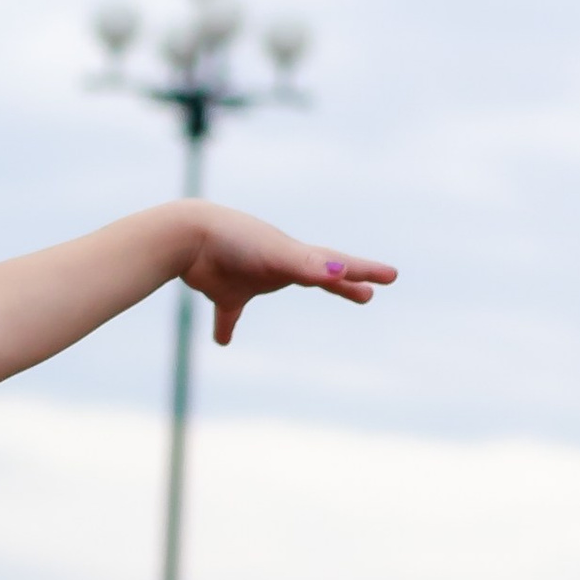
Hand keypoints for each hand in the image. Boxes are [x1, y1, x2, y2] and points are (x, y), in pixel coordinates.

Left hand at [174, 199, 397, 346]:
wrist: (188, 236)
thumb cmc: (235, 241)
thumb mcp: (278, 255)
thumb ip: (308, 265)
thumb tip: (341, 274)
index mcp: (295, 257)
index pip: (337, 266)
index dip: (364, 272)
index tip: (391, 276)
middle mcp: (276, 265)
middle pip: (317, 276)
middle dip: (344, 284)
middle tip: (368, 294)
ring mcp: (250, 277)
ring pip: (280, 287)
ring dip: (304, 289)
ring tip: (321, 291)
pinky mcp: (223, 291)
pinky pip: (227, 315)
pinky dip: (225, 328)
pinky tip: (222, 343)